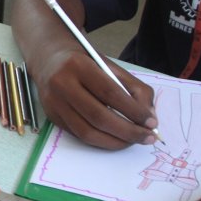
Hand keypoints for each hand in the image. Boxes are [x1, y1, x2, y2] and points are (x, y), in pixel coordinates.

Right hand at [33, 47, 157, 148]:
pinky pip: (79, 135)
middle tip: (147, 137)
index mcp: (78, 66)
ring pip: (87, 132)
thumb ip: (134, 88)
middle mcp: (61, 84)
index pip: (110, 93)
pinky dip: (101, 140)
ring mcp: (53, 102)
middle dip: (128, 132)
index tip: (152, 122)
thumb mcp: (110, 66)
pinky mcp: (51, 116)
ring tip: (133, 141)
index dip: (133, 111)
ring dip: (115, 142)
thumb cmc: (84, 62)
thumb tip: (150, 118)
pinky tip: (115, 138)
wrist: (48, 59)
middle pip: (98, 117)